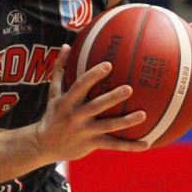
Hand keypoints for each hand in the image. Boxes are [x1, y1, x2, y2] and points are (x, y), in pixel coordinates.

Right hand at [35, 44, 149, 160]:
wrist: (45, 144)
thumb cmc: (53, 113)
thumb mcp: (53, 92)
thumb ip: (60, 69)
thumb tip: (66, 45)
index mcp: (67, 102)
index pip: (80, 86)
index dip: (93, 76)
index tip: (108, 65)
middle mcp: (76, 116)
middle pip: (96, 106)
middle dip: (112, 98)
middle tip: (129, 89)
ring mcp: (85, 131)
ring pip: (108, 126)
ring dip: (126, 122)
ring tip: (143, 115)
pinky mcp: (91, 144)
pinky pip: (113, 144)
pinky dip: (129, 146)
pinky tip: (146, 143)